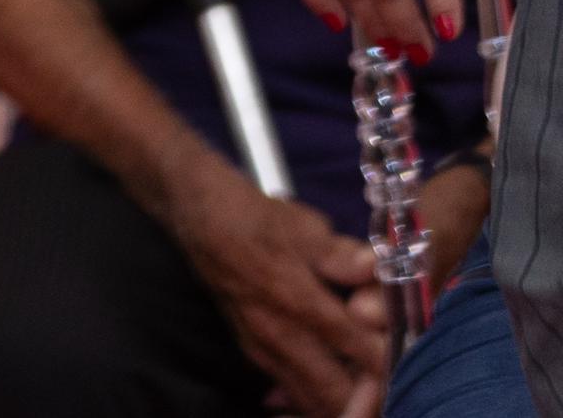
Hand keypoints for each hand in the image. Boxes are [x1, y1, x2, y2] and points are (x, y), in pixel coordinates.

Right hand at [161, 161, 382, 416]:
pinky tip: (336, 396)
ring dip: (342, 404)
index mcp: (295, 298)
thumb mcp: (303, 225)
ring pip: (310, 399)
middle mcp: (277, 332)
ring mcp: (261, 345)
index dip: (390, 364)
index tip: (414, 363)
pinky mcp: (251, 348)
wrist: (196, 213)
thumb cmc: (254, 216)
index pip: (356, 349)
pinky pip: (290, 390)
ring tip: (370, 401)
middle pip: (334, 392)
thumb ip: (343, 255)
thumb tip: (379, 267)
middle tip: (397, 394)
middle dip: (369, 400)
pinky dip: (316, 399)